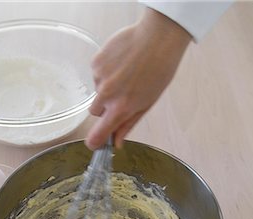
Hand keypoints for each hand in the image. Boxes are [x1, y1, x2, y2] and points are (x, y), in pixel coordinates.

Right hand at [86, 8, 190, 149]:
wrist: (158, 38)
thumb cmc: (159, 71)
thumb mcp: (147, 103)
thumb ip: (128, 124)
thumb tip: (117, 142)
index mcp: (121, 108)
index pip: (99, 133)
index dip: (94, 141)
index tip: (93, 144)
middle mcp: (107, 95)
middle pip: (95, 111)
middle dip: (104, 107)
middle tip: (122, 95)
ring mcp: (99, 77)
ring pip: (97, 91)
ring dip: (107, 87)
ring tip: (125, 73)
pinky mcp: (96, 62)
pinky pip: (96, 73)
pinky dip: (105, 71)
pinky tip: (120, 63)